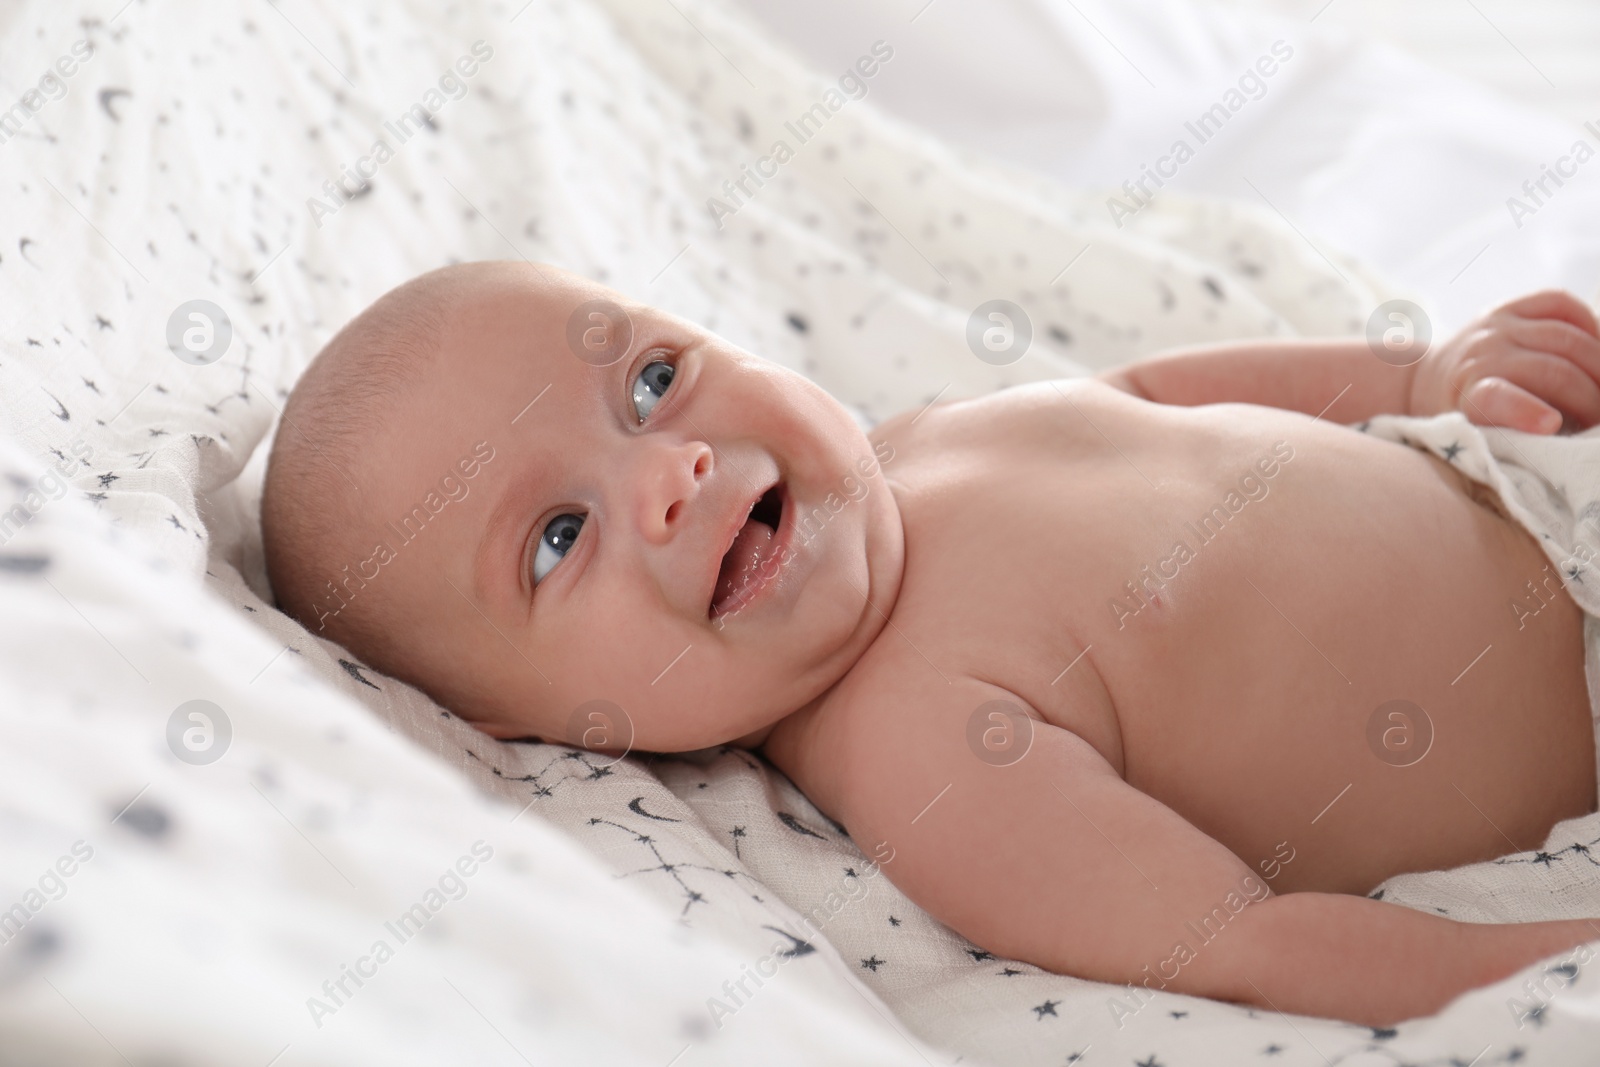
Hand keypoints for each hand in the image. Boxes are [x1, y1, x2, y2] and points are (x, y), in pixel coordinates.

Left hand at [1408, 290, 1599, 433]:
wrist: (1425, 379)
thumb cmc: (1460, 419)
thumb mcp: (1476, 437)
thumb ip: (1511, 436)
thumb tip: (1556, 436)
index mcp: (1468, 394)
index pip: (1496, 398)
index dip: (1526, 410)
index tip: (1551, 424)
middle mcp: (1482, 354)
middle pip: (1554, 371)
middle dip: (1592, 398)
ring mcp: (1496, 326)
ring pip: (1567, 337)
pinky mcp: (1508, 307)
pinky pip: (1560, 303)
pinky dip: (1589, 323)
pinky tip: (1597, 347)